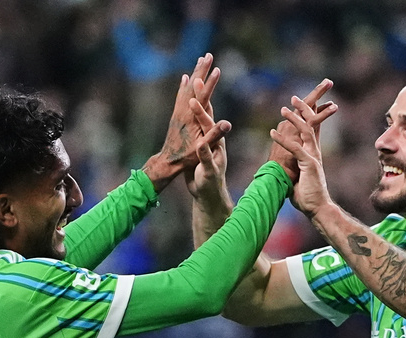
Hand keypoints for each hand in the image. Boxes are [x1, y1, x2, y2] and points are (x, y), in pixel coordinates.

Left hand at [143, 53, 227, 191]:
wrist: (167, 162)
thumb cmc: (186, 157)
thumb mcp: (203, 148)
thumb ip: (215, 135)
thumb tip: (227, 124)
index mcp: (191, 118)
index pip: (203, 96)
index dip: (211, 82)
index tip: (217, 69)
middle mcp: (184, 111)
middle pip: (194, 86)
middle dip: (202, 70)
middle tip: (208, 55)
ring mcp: (179, 112)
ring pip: (187, 87)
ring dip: (195, 73)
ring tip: (200, 61)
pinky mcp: (176, 115)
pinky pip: (180, 94)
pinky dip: (184, 84)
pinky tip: (185, 78)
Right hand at [185, 86, 228, 207]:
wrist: (208, 192)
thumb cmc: (209, 184)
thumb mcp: (208, 171)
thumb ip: (206, 157)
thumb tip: (202, 145)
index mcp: (215, 142)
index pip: (208, 123)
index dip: (201, 111)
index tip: (194, 99)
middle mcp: (212, 137)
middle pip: (207, 113)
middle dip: (202, 95)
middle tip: (197, 76)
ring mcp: (206, 138)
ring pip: (202, 113)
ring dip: (198, 97)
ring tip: (195, 79)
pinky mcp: (199, 141)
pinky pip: (196, 120)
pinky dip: (193, 109)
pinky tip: (190, 100)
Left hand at [269, 95, 338, 217]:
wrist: (317, 208)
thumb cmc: (307, 196)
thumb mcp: (299, 176)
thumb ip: (295, 168)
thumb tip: (286, 167)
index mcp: (312, 152)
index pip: (312, 128)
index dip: (307, 114)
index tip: (298, 103)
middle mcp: (315, 151)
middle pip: (311, 124)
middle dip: (304, 108)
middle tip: (294, 97)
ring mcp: (313, 156)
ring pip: (305, 130)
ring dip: (294, 118)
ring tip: (283, 108)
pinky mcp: (309, 164)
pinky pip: (294, 148)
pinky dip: (282, 139)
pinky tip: (271, 132)